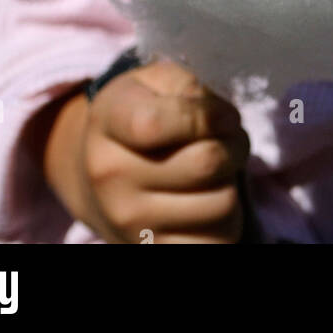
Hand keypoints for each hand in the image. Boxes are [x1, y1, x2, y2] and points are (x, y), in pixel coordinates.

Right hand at [40, 59, 249, 243]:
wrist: (98, 174)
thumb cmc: (139, 115)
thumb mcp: (153, 82)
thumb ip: (186, 86)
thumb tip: (217, 119)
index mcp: (109, 124)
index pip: (156, 124)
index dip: (208, 115)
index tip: (223, 115)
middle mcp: (112, 177)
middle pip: (206, 163)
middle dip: (234, 145)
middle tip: (230, 139)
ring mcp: (131, 222)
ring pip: (222, 204)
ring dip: (233, 182)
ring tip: (219, 170)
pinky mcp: (153, 251)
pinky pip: (217, 242)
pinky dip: (226, 221)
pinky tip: (208, 201)